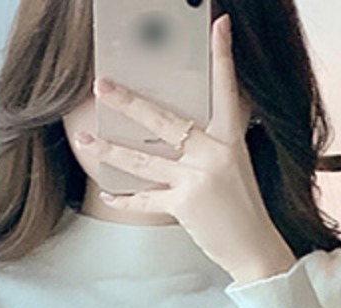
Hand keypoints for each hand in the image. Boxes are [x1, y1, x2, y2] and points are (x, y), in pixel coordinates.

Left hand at [76, 13, 296, 286]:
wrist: (255, 248)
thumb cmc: (242, 208)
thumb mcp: (235, 166)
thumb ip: (211, 145)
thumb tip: (179, 130)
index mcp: (230, 140)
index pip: (226, 90)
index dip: (223, 57)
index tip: (219, 25)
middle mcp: (214, 154)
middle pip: (164, 121)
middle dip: (129, 103)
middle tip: (101, 86)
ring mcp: (199, 179)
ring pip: (145, 161)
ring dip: (111, 151)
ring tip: (85, 141)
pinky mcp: (187, 205)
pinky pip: (147, 200)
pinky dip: (125, 200)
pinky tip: (107, 194)